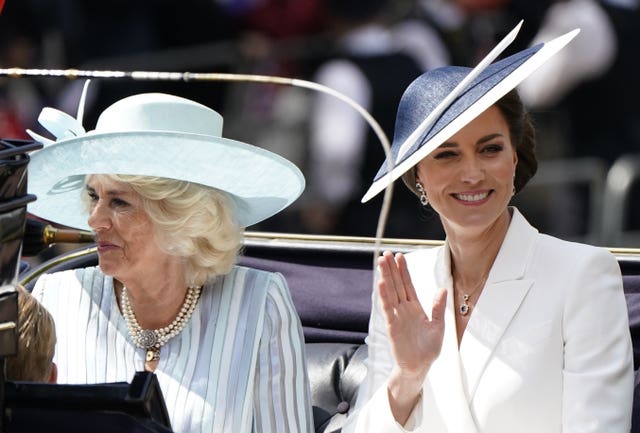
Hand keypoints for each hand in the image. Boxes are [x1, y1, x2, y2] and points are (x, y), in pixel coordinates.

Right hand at [377, 251, 446, 378]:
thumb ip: (438, 308)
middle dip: (392, 269)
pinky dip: (384, 295)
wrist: (420, 367)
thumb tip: (442, 289)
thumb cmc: (428, 349)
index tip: (399, 256)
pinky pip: (387, 307)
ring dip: (386, 277)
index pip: (408, 285)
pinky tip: (381, 282)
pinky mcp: (392, 325)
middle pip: (397, 284)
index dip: (404, 271)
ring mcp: (397, 316)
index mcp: (415, 308)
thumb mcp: (438, 326)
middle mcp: (404, 309)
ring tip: (381, 262)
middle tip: (386, 253)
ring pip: (390, 292)